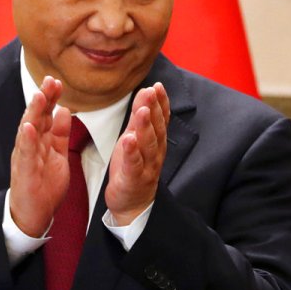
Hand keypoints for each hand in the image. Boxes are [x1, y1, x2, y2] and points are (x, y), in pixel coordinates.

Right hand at [9, 76, 71, 236]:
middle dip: (43, 98)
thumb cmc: (43, 185)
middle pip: (36, 117)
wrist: (33, 214)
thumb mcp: (57, 154)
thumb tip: (65, 110)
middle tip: (50, 81)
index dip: (50, 98)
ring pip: (29, 131)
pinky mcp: (24, 172)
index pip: (45, 114)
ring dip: (34, 113)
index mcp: (40, 140)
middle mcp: (30, 145)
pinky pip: (25, 154)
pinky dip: (27, 140)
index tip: (57, 82)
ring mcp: (26, 157)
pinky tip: (28, 127)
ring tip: (39, 96)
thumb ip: (60, 133)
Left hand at [105, 82, 169, 225]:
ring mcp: (147, 166)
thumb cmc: (134, 167)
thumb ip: (140, 116)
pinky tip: (128, 139)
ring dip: (145, 126)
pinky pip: (134, 164)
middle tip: (150, 92)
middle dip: (153, 109)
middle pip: (156, 128)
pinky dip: (132, 152)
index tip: (157, 86)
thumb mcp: (135, 137)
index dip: (161, 102)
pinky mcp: (134, 179)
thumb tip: (145, 91)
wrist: (132, 203)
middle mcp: (155, 152)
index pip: (162, 118)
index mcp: (156, 141)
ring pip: (148, 144)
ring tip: (141, 110)